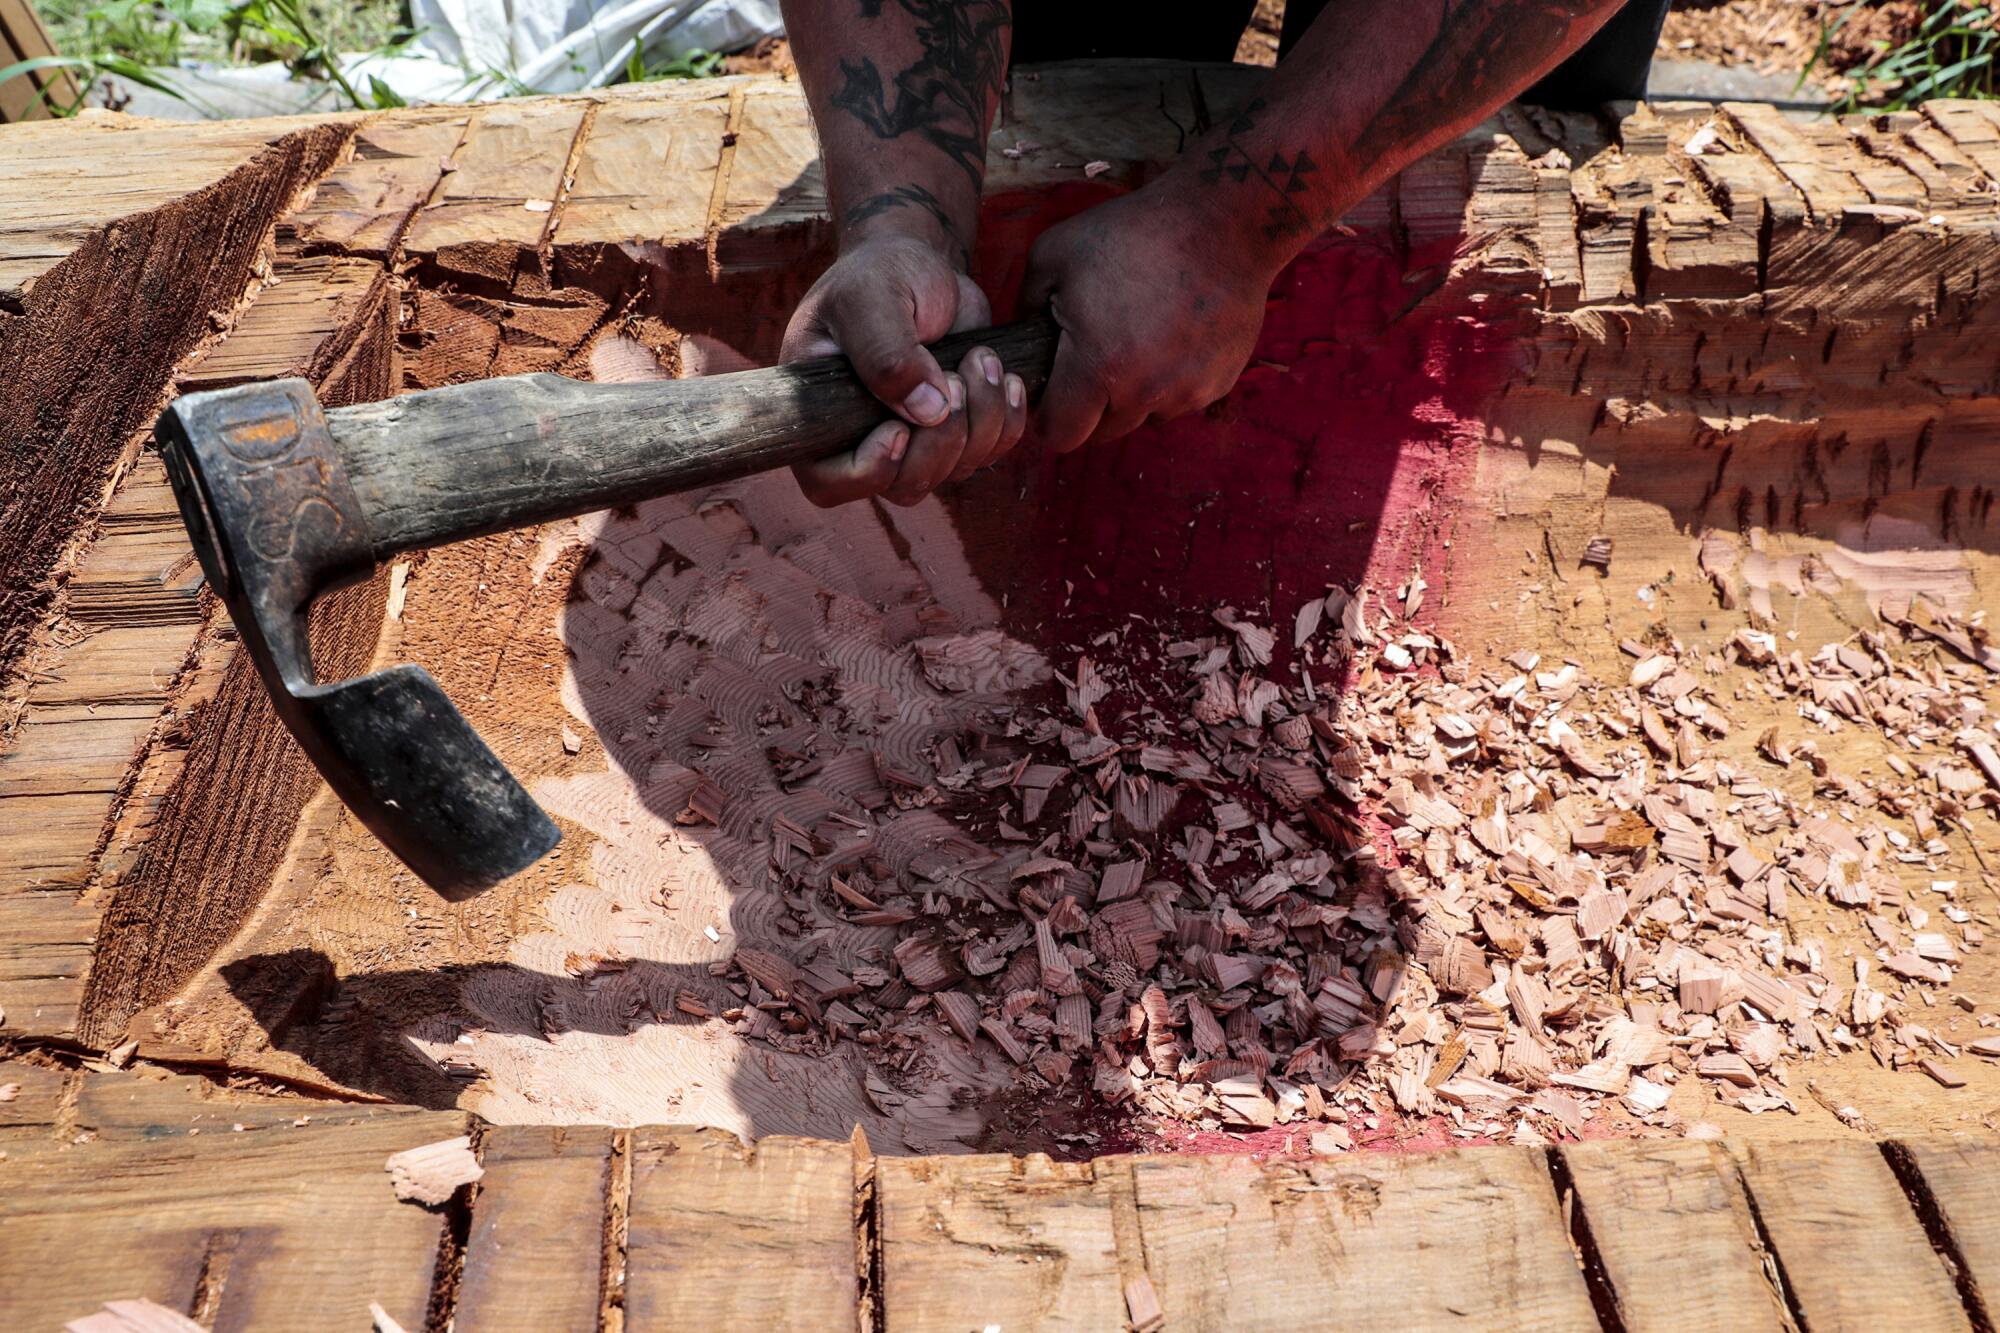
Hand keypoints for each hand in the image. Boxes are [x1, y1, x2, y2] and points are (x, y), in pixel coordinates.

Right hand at [780, 233, 1029, 506]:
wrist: (920, 265)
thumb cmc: (879, 273)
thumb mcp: (870, 298)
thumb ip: (888, 354)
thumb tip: (928, 413)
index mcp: (818, 416)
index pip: (829, 483)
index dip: (870, 469)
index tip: (900, 427)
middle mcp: (861, 439)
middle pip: (904, 485)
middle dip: (941, 439)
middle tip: (955, 376)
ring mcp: (912, 442)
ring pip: (952, 472)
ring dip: (981, 422)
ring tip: (983, 359)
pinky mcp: (955, 431)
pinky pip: (988, 454)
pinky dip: (1007, 422)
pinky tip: (1009, 379)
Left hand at [1019, 187, 1273, 453]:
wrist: (1221, 222)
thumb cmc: (1132, 233)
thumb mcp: (1053, 255)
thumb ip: (1025, 308)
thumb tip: (1022, 342)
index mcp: (1097, 367)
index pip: (1060, 435)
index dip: (1048, 418)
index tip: (1050, 395)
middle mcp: (1144, 393)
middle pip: (1102, 433)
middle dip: (1090, 408)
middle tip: (1092, 360)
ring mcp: (1186, 393)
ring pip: (1143, 419)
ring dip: (1132, 396)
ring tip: (1135, 342)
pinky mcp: (1217, 385)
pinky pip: (1179, 402)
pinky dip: (1169, 382)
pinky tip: (1169, 338)